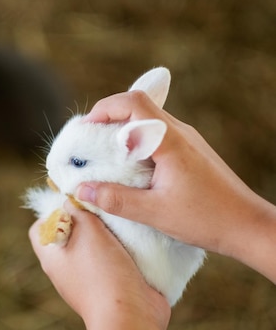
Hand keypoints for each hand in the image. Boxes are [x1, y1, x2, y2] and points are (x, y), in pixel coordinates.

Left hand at [29, 200, 169, 329]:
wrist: (130, 316)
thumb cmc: (102, 271)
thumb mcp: (87, 230)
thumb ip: (78, 210)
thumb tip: (71, 200)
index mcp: (52, 258)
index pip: (40, 229)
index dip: (52, 212)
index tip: (74, 202)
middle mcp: (66, 271)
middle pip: (70, 236)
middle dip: (87, 220)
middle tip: (103, 206)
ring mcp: (89, 282)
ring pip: (96, 249)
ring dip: (110, 236)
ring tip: (122, 219)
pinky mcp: (113, 289)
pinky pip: (115, 264)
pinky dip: (125, 252)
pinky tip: (137, 240)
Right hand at [76, 90, 275, 262]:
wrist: (248, 226)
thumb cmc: (206, 219)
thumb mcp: (154, 213)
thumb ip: (115, 200)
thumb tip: (81, 190)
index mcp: (170, 141)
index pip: (134, 103)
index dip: (105, 108)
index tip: (86, 129)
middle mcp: (180, 132)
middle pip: (138, 104)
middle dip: (109, 116)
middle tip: (89, 140)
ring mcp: (187, 140)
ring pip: (148, 119)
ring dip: (122, 128)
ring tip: (104, 153)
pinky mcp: (190, 150)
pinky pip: (157, 133)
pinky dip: (136, 140)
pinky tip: (129, 165)